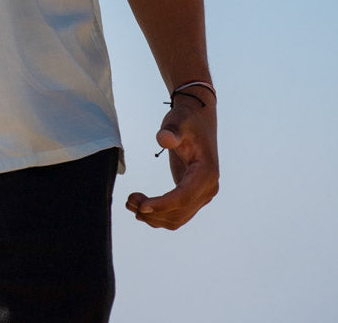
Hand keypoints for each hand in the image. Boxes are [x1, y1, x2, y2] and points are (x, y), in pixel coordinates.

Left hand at [124, 93, 218, 230]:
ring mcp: (202, 195)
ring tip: (130, 203)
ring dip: (153, 217)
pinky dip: (158, 215)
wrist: (197, 119)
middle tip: (129, 201)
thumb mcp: (178, 121)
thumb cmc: (186, 120)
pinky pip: (176, 214)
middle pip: (180, 212)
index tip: (142, 205)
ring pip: (177, 218)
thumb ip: (171, 131)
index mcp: (207, 172)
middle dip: (153, 211)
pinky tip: (141, 207)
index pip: (184, 196)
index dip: (163, 204)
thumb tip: (163, 139)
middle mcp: (208, 188)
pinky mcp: (192, 196)